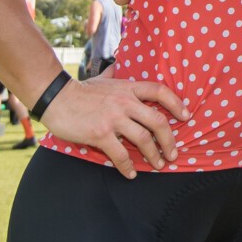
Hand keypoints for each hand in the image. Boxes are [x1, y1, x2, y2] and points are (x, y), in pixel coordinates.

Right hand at [41, 76, 189, 177]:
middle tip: (173, 154)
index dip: (176, 103)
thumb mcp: (101, 79)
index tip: (185, 116)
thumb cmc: (79, 91)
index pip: (160, 91)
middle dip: (169, 140)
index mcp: (128, 88)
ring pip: (143, 140)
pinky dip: (128, 167)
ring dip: (154, 155)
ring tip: (158, 165)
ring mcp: (114, 119)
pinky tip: (131, 174)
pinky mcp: (101, 134)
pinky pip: (120, 155)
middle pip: (158, 121)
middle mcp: (125, 102)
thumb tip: (116, 67)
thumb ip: (112, 75)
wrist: (56, 98)